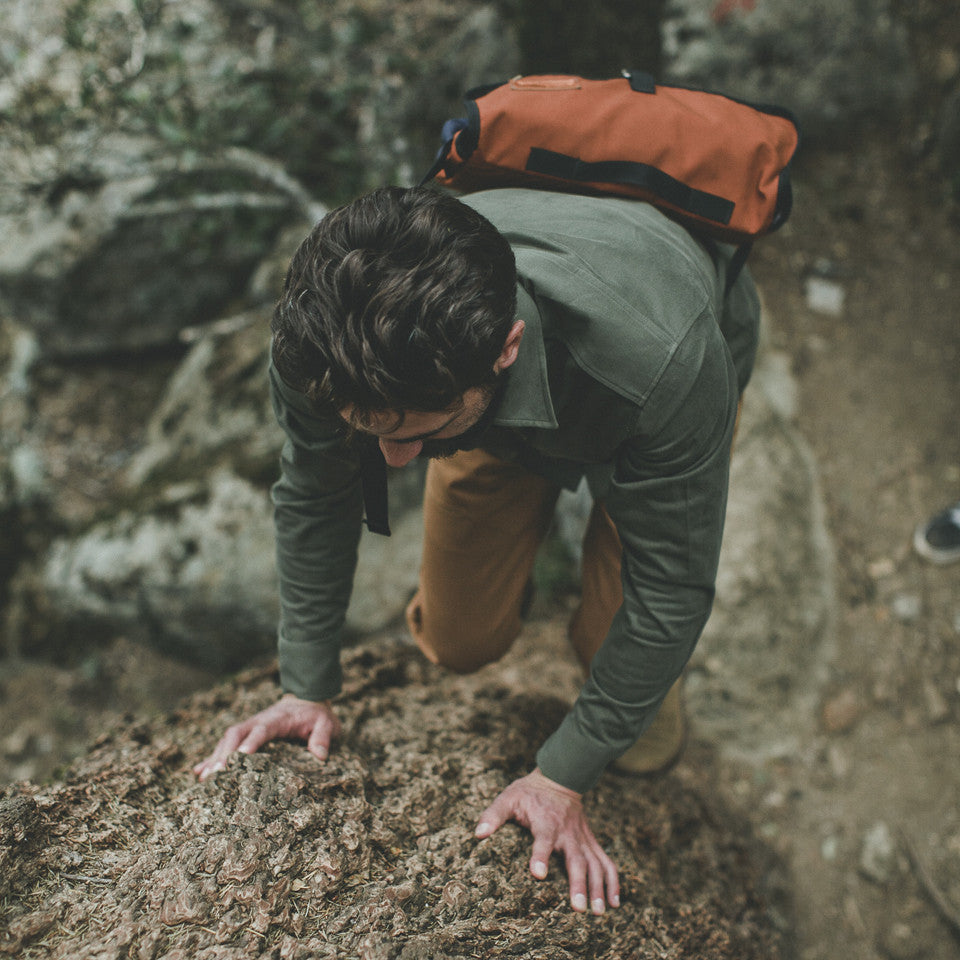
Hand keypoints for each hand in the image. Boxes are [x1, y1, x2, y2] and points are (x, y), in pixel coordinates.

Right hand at [192, 694, 340, 780]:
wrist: (305, 699)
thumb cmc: (315, 715)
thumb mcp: (326, 722)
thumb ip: (323, 736)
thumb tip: (320, 756)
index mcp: (276, 719)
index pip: (261, 729)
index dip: (251, 742)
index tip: (241, 757)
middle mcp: (258, 722)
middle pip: (236, 734)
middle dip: (225, 752)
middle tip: (216, 773)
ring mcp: (249, 728)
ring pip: (227, 740)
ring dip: (215, 757)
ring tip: (204, 779)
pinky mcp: (245, 735)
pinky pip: (225, 746)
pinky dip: (212, 757)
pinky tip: (199, 772)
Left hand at [475, 768, 619, 913]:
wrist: (560, 778)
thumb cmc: (529, 792)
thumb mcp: (508, 797)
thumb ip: (493, 815)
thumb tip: (478, 833)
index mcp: (545, 821)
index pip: (543, 839)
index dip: (540, 855)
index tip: (538, 873)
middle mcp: (567, 832)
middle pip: (576, 858)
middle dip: (578, 883)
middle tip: (580, 908)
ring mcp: (582, 838)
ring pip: (594, 863)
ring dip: (598, 887)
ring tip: (599, 911)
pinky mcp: (590, 841)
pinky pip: (606, 861)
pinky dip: (613, 881)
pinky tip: (614, 902)